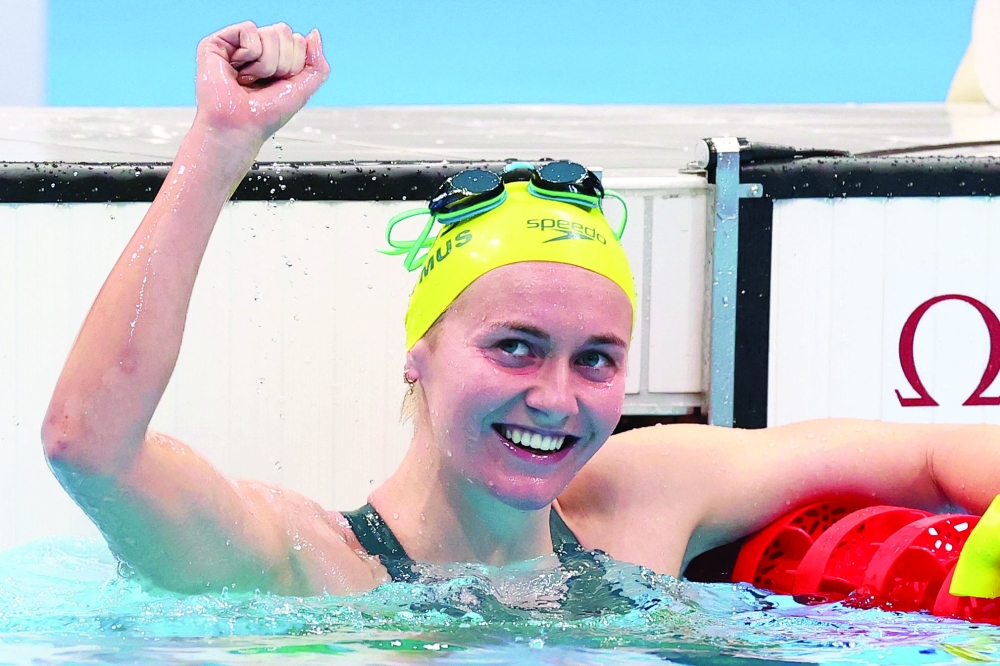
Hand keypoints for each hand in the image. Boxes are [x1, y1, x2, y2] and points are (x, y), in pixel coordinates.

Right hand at [194, 21, 329, 143]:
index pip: (298, 41)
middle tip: (263, 83)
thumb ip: (318, 64)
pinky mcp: (219, 42)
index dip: (295, 65)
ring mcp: (238, 44)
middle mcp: (258, 49)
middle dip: (282, 63)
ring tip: (248, 80)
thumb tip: (314, 34)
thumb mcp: (303, 90)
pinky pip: (249, 30)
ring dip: (266, 64)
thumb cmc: (266, 115)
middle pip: (285, 33)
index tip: (279, 84)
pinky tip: (237, 70)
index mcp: (277, 58)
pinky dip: (249, 54)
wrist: (239, 127)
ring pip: (271, 33)